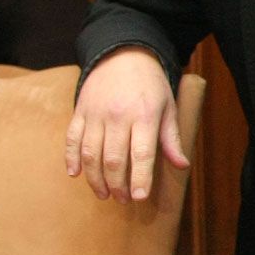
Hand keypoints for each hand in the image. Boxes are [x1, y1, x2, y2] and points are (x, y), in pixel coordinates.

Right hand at [64, 47, 188, 202]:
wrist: (123, 54)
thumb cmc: (151, 85)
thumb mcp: (168, 107)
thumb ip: (172, 138)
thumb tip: (182, 166)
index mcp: (145, 116)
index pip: (142, 153)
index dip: (140, 178)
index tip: (139, 197)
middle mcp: (118, 116)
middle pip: (114, 159)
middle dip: (117, 184)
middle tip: (122, 200)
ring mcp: (96, 114)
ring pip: (91, 153)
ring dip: (95, 178)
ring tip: (103, 194)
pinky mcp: (80, 111)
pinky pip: (71, 139)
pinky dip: (71, 158)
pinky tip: (75, 174)